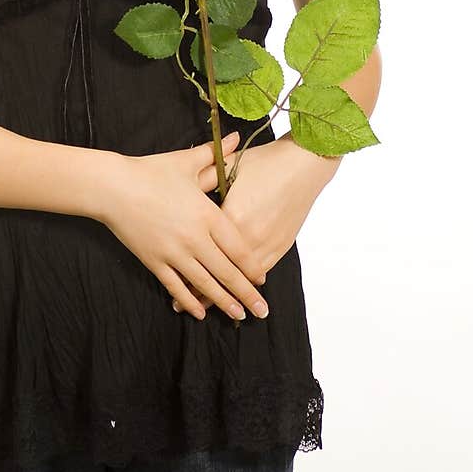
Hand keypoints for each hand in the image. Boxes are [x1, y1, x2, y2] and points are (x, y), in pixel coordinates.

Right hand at [103, 132, 267, 321]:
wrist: (113, 187)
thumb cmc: (151, 172)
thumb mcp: (186, 162)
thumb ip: (214, 156)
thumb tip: (234, 137)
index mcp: (206, 214)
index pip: (238, 248)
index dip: (252, 267)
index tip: (263, 280)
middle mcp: (194, 238)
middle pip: (226, 272)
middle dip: (246, 294)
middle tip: (262, 311)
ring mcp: (173, 252)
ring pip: (204, 284)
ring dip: (223, 302)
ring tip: (238, 316)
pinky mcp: (154, 261)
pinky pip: (176, 286)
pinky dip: (189, 301)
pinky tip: (200, 312)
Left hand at [171, 138, 321, 312]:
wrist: (303, 164)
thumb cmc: (265, 162)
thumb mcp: (228, 168)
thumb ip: (202, 178)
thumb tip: (179, 187)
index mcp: (230, 216)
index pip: (202, 250)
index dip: (184, 267)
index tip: (169, 281)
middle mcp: (248, 235)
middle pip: (219, 270)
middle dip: (199, 290)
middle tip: (179, 306)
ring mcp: (266, 243)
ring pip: (241, 277)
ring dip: (224, 294)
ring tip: (207, 309)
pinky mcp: (280, 245)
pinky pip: (260, 271)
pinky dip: (246, 284)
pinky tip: (238, 293)